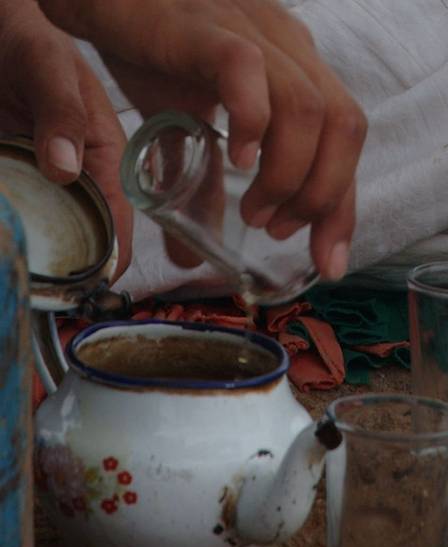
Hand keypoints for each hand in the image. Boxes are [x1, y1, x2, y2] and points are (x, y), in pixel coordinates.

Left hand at [0, 0, 131, 278]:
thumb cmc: (26, 41)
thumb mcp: (47, 67)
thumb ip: (62, 114)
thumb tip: (66, 170)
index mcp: (106, 157)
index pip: (119, 217)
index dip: (115, 255)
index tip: (98, 284)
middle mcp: (78, 178)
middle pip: (84, 235)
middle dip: (71, 264)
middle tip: (51, 288)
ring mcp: (42, 183)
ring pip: (46, 231)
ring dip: (35, 251)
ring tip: (25, 274)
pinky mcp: (13, 181)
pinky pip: (15, 214)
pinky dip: (9, 231)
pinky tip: (5, 245)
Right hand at [41, 0, 367, 280]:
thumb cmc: (155, 55)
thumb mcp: (192, 130)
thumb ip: (203, 190)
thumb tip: (191, 260)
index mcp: (300, 70)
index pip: (347, 142)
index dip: (343, 208)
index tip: (329, 261)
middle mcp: (290, 48)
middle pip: (344, 126)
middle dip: (323, 197)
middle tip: (280, 231)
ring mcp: (252, 32)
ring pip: (307, 108)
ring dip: (288, 175)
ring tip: (254, 211)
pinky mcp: (205, 28)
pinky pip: (246, 71)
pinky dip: (251, 122)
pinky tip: (236, 159)